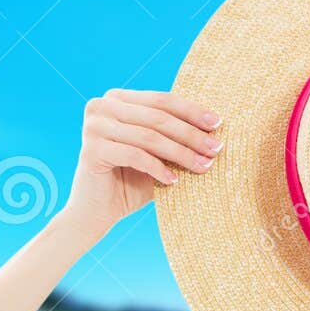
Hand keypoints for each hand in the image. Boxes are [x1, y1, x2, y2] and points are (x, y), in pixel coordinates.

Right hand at [61, 89, 220, 234]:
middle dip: (191, 134)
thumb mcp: (159, 155)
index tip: (218, 124)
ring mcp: (94, 126)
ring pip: (149, 137)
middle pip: (158, 117)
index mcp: (118, 99)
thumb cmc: (132, 181)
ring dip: (180, 153)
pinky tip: (174, 181)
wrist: (97, 211)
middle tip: (216, 149)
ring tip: (203, 167)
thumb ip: (176, 138)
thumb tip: (217, 127)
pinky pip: (135, 156)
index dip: (192, 111)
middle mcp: (102, 106)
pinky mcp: (91, 149)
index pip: (162, 100)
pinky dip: (158, 168)